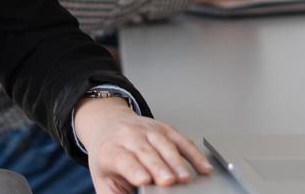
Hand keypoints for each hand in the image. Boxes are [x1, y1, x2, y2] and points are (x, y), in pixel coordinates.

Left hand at [75, 97, 210, 191]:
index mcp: (112, 150)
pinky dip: (194, 154)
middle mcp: (130, 136)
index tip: (143, 179)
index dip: (134, 169)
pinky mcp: (165, 128)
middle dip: (159, 168)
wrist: (109, 123)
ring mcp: (149, 130)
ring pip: (165, 145)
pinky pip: (182, 141)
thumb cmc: (109, 155)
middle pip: (146, 153)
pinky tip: (203, 167)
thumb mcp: (102, 177)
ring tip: (185, 178)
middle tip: (169, 181)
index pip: (124, 160)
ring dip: (177, 162)